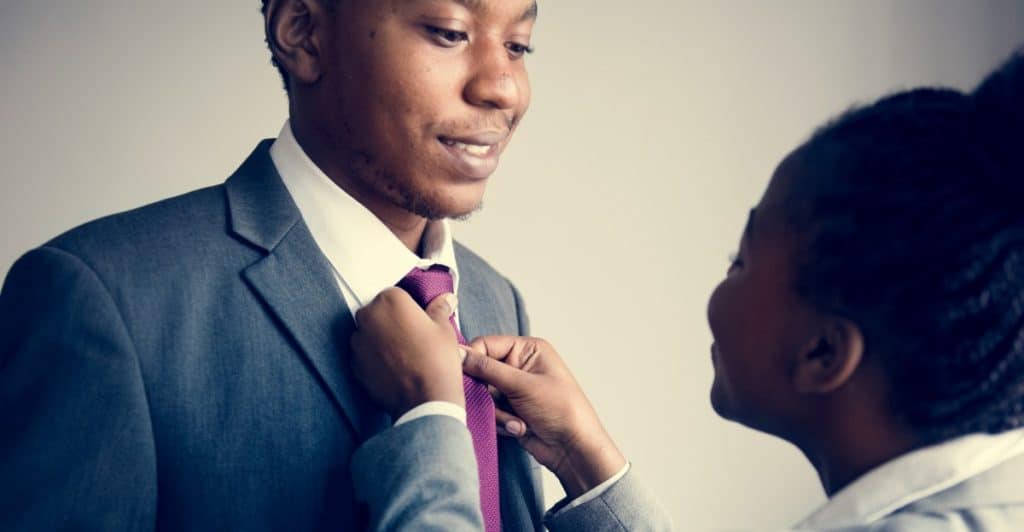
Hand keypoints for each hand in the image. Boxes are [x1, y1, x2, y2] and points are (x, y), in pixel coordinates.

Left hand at [350, 288, 464, 418]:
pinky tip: (393, 369)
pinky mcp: (353, 365)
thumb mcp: (444, 329)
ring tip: (402, 356)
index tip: (417, 321)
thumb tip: (446, 299)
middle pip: (377, 312)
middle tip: (411, 338)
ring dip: (380, 340)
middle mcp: (368, 317)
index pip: (395, 295)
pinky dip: (373, 359)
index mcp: (390, 300)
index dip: (407, 309)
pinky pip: (363, 356)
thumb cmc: (437, 360)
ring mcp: (358, 342)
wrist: (425, 400)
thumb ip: (440, 309)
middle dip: (390, 322)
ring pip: (368, 334)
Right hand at [463, 336, 625, 497]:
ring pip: (483, 395)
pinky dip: (502, 421)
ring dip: (498, 411)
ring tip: (519, 421)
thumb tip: (457, 353)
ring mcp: (514, 388)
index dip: (471, 359)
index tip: (461, 375)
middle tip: (498, 403)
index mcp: (527, 349)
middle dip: (488, 393)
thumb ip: (486, 368)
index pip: (485, 345)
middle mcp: (519, 365)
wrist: (573, 449)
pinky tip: (521, 428)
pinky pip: (490, 411)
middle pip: (480, 371)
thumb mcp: (522, 384)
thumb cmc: (561, 409)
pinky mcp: (510, 409)